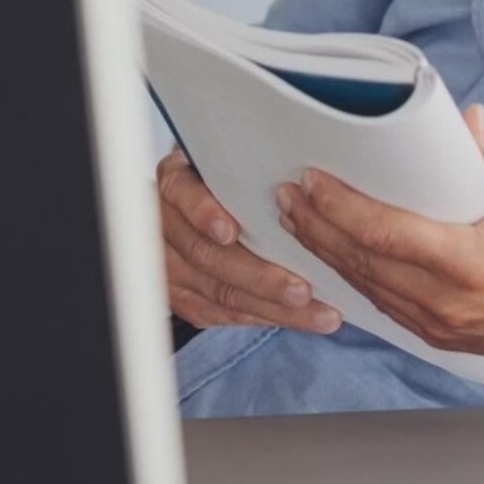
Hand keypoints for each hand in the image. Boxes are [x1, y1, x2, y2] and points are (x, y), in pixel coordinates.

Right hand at [156, 147, 342, 333]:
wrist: (196, 210)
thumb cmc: (228, 183)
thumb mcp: (231, 164)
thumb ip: (253, 169)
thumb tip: (304, 177)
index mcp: (176, 183)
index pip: (182, 194)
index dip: (204, 213)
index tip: (229, 231)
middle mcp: (165, 226)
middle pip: (207, 256)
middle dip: (259, 277)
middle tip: (301, 291)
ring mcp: (170, 267)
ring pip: (220, 294)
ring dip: (273, 307)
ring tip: (318, 313)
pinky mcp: (183, 298)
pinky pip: (223, 314)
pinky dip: (264, 317)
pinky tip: (300, 319)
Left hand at [276, 104, 483, 362]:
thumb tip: (466, 120)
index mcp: (469, 262)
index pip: (383, 233)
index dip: (338, 207)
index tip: (310, 179)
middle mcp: (447, 301)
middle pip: (361, 263)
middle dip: (316, 227)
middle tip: (284, 195)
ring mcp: (441, 324)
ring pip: (367, 289)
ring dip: (327, 253)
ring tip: (296, 221)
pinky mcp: (442, 335)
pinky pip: (385, 307)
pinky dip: (354, 280)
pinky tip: (335, 259)